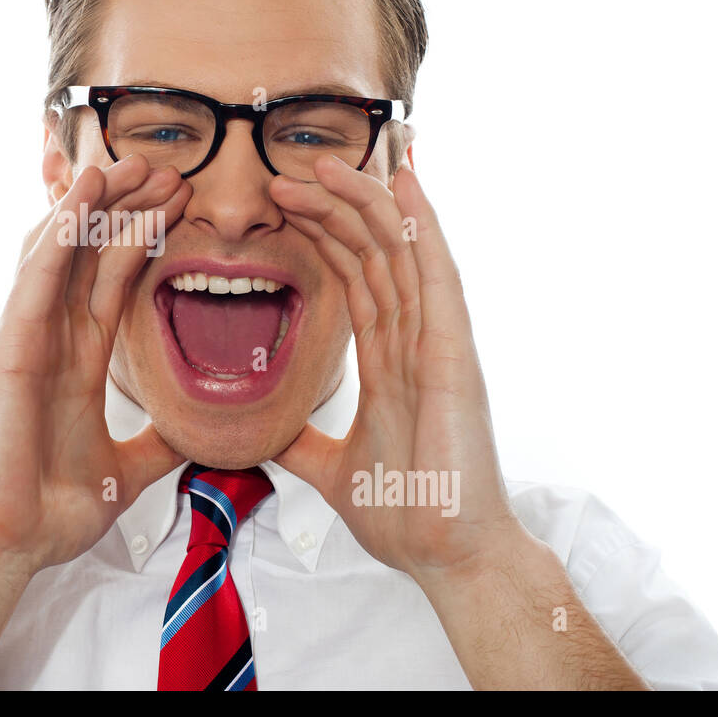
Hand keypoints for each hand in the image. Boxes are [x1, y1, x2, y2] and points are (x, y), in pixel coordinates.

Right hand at [0, 155, 191, 574]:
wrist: (3, 546)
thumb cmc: (46, 512)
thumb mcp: (125, 471)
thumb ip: (157, 447)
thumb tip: (199, 441)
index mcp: (76, 360)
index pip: (112, 279)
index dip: (143, 236)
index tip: (180, 203)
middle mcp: (50, 339)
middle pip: (90, 253)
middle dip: (126, 207)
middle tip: (167, 169)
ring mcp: (26, 337)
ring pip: (62, 250)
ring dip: (96, 204)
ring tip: (131, 162)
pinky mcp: (9, 345)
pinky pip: (38, 275)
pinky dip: (62, 230)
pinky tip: (86, 195)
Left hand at [269, 156, 521, 584]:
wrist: (445, 555)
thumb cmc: (407, 513)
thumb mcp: (329, 469)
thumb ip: (301, 444)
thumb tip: (263, 436)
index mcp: (389, 361)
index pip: (355, 278)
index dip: (323, 236)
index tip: (284, 206)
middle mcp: (414, 340)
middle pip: (372, 253)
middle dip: (331, 209)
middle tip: (287, 175)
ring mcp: (437, 341)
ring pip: (400, 251)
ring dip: (365, 201)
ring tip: (327, 161)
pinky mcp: (454, 352)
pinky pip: (437, 274)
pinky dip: (422, 225)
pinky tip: (406, 182)